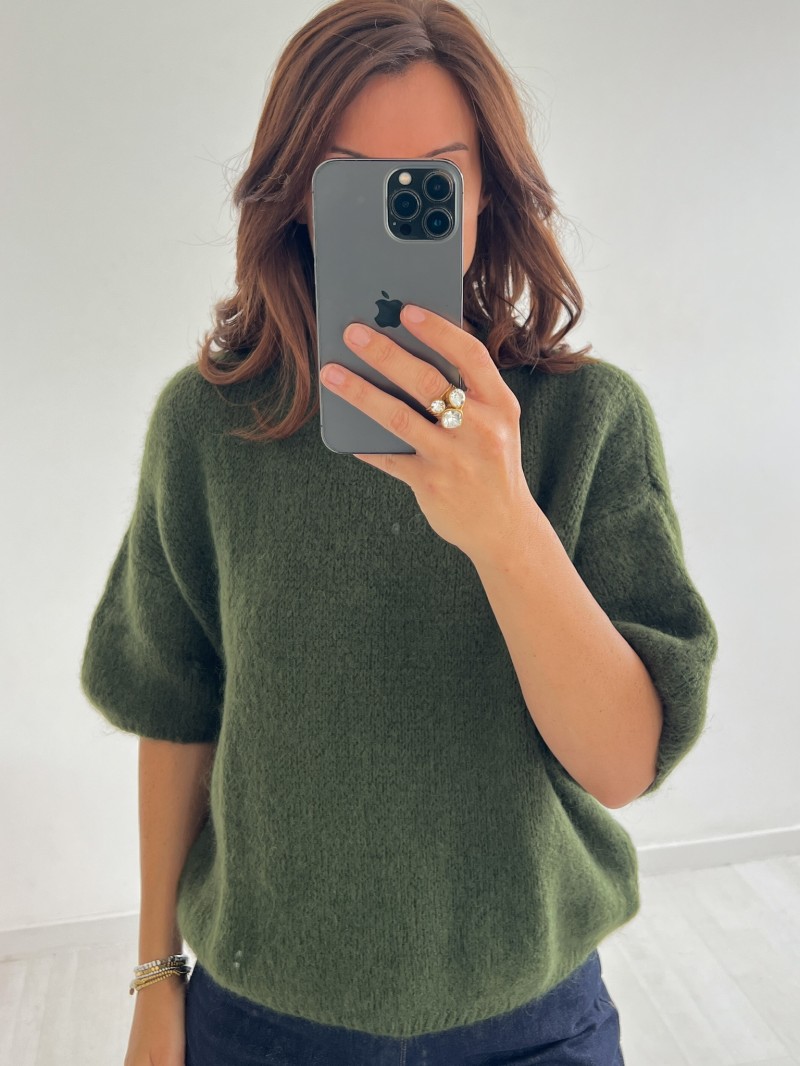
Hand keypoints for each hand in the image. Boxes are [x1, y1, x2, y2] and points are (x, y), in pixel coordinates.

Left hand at [320, 304, 539, 562]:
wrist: (503, 527)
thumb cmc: (490, 461)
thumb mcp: (495, 422)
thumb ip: (467, 390)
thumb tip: (409, 347)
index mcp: (500, 405)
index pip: (470, 356)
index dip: (438, 330)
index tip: (406, 310)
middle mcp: (481, 429)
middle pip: (428, 382)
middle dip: (386, 354)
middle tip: (353, 332)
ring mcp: (455, 459)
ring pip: (400, 417)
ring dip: (360, 392)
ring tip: (331, 374)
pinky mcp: (431, 485)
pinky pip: (388, 457)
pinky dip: (364, 442)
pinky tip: (345, 427)